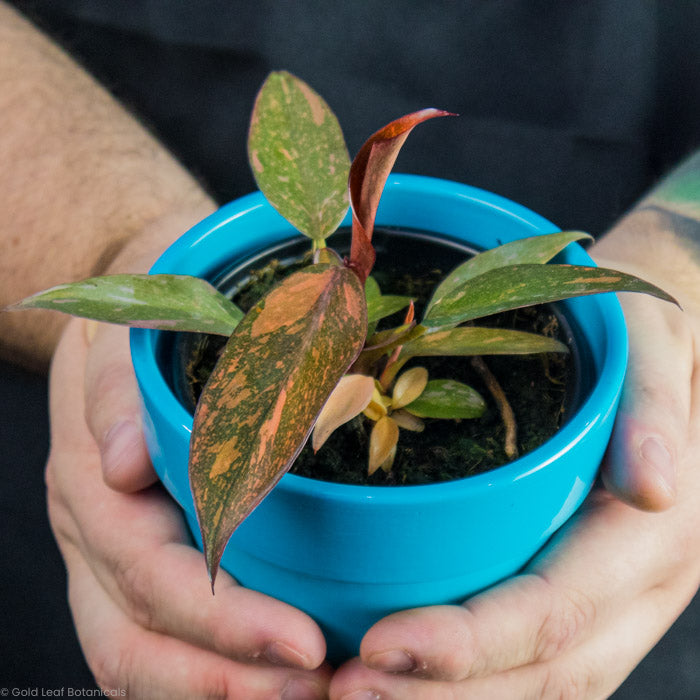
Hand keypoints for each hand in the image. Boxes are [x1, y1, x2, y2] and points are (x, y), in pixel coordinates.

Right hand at [47, 318, 330, 698]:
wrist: (122, 314)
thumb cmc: (139, 320)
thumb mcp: (124, 330)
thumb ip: (118, 388)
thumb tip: (121, 467)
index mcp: (91, 486)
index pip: (152, 578)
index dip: (223, 622)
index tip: (302, 643)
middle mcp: (95, 536)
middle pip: (140, 643)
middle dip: (226, 682)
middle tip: (314, 689)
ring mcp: (111, 558)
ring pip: (143, 659)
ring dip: (220, 694)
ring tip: (303, 696)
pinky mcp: (138, 564)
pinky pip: (161, 641)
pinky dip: (211, 674)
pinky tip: (268, 678)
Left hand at [329, 225, 699, 698]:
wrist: (665, 358)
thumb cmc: (636, 341)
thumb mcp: (649, 346)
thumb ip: (654, 406)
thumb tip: (654, 488)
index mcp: (653, 536)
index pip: (558, 611)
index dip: (469, 643)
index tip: (377, 646)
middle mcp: (641, 589)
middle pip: (544, 673)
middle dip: (440, 695)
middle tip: (344, 688)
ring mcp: (619, 605)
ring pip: (543, 690)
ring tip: (355, 694)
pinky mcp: (592, 600)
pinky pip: (539, 669)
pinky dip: (472, 689)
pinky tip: (407, 682)